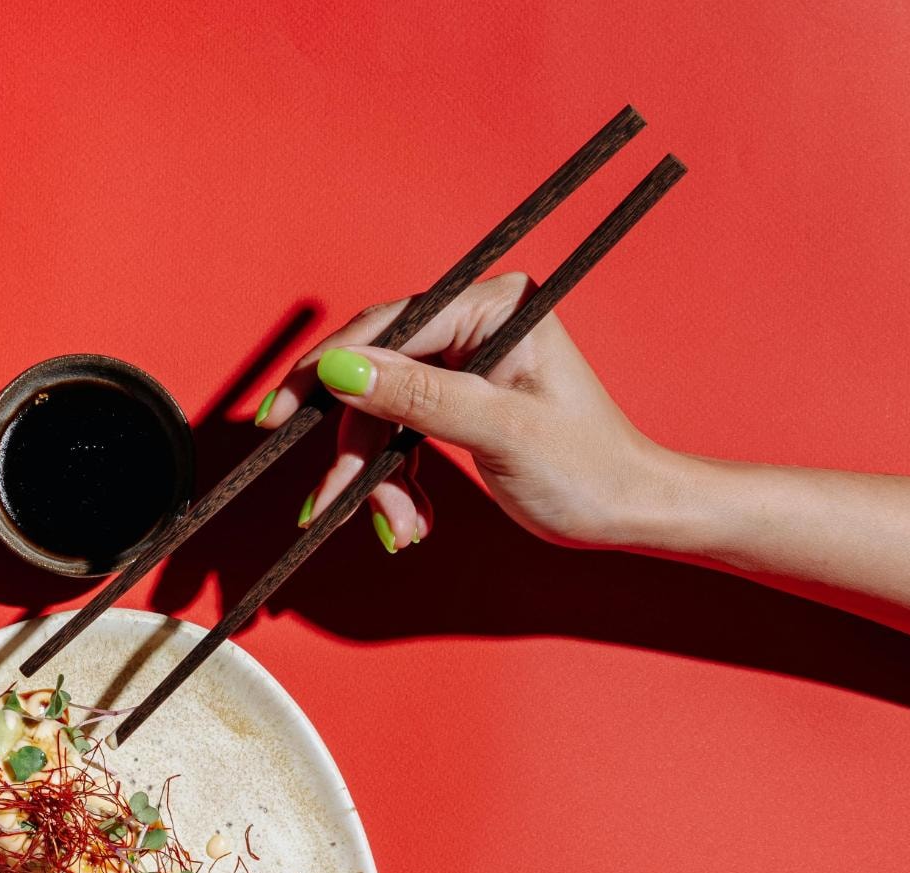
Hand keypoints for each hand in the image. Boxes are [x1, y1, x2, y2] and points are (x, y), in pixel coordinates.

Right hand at [254, 272, 677, 552]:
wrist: (629, 513)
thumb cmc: (588, 469)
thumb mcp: (497, 431)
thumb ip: (416, 397)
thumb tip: (340, 369)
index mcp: (497, 306)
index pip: (390, 328)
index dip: (327, 372)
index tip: (280, 418)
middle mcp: (478, 324)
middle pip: (376, 376)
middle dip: (355, 448)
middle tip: (329, 503)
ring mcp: (465, 363)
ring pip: (380, 414)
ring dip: (375, 478)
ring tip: (395, 528)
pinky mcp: (456, 402)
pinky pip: (398, 437)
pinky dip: (394, 484)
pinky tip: (410, 521)